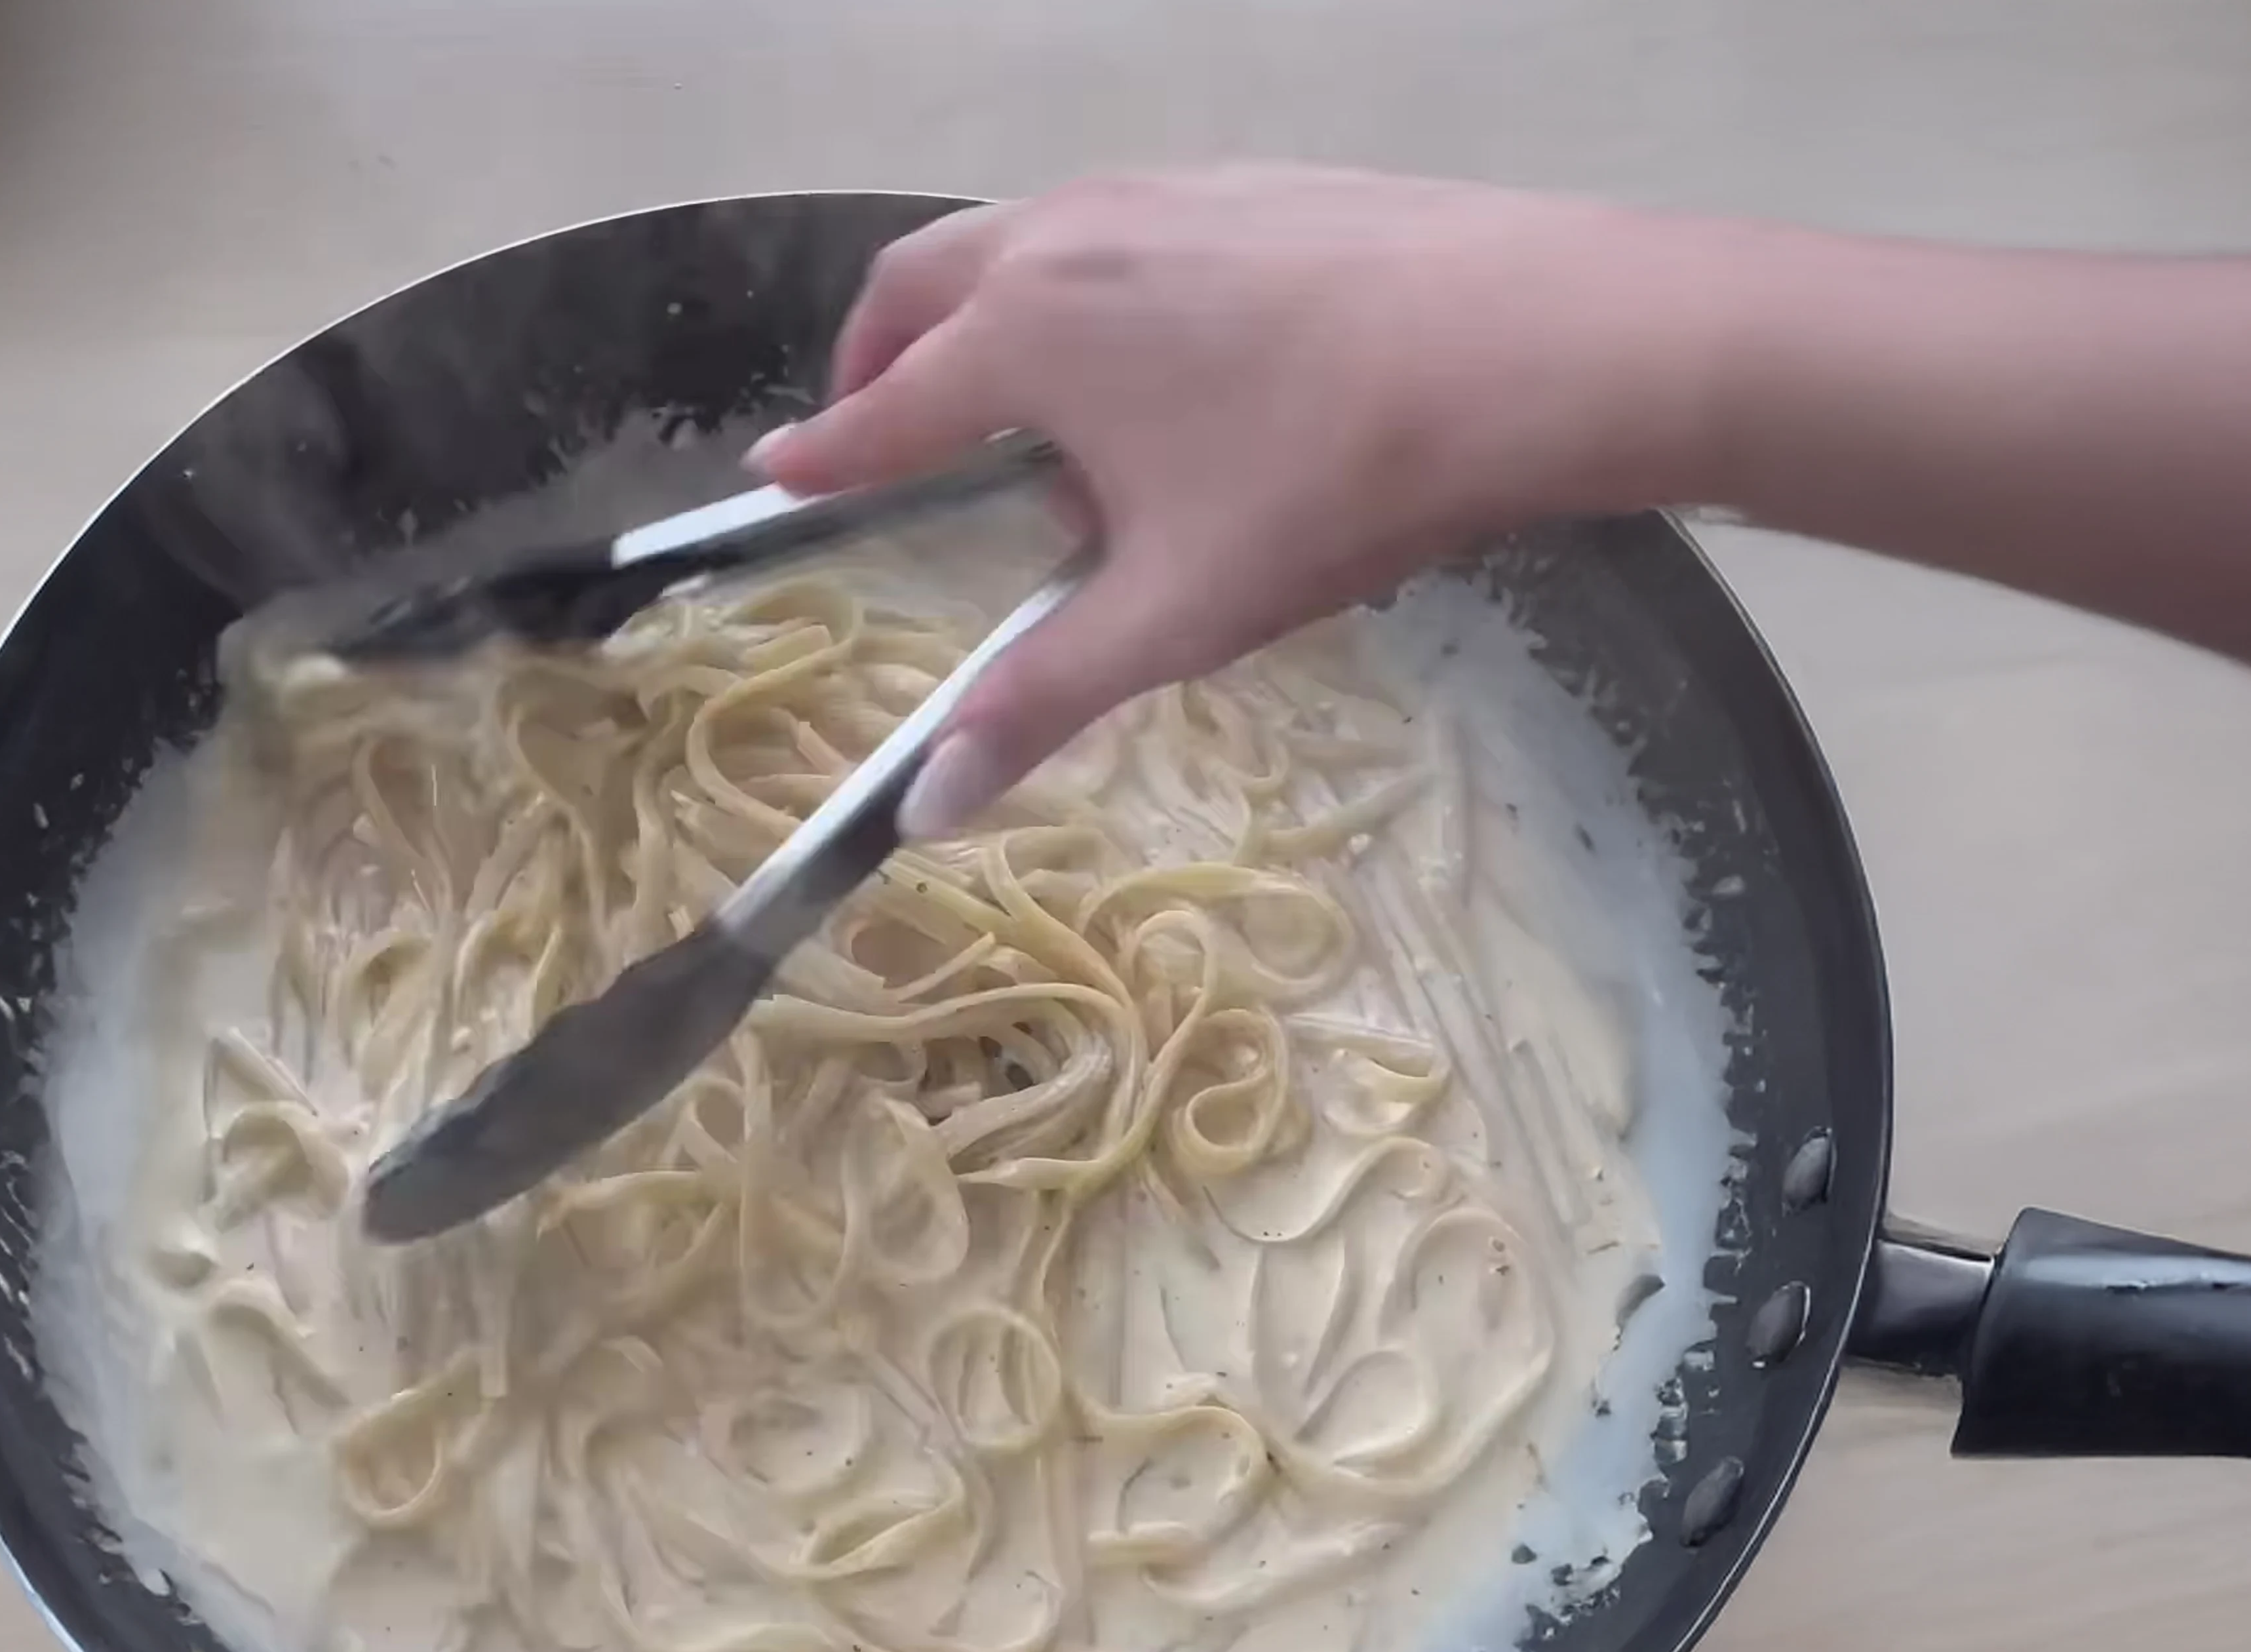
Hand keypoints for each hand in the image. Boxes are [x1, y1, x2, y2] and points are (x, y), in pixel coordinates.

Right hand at [753, 167, 1713, 833]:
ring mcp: (1161, 190)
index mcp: (1025, 334)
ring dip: (973, 311)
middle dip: (874, 356)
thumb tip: (924, 809)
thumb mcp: (1175, 610)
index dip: (826, 454)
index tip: (775, 472)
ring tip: (1003, 399)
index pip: (885, 409)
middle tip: (867, 426)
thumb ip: (1040, 699)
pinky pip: (1111, 225)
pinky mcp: (1246, 182)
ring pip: (1017, 238)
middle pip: (922, 284)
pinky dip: (1071, 284)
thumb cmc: (1334, 478)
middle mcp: (1067, 235)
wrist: (1536, 342)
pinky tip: (1148, 361)